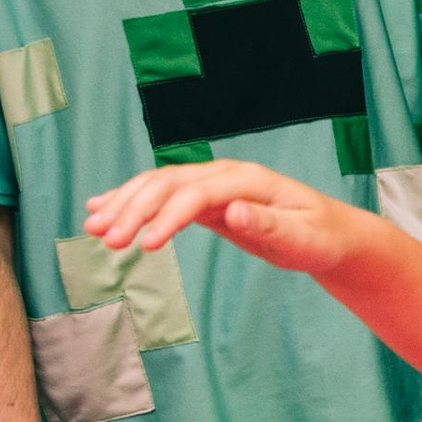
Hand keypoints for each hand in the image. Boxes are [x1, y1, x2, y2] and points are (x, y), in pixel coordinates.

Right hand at [86, 157, 352, 274]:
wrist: (330, 234)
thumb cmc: (320, 237)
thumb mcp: (302, 237)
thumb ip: (268, 225)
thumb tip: (234, 212)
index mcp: (248, 180)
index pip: (197, 193)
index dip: (169, 216)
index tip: (146, 245)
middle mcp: (225, 176)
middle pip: (168, 184)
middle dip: (134, 209)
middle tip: (104, 238)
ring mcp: (213, 185)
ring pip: (158, 186)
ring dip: (124, 204)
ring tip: (92, 226)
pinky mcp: (206, 201)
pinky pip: (162, 197)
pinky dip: (132, 202)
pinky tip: (102, 209)